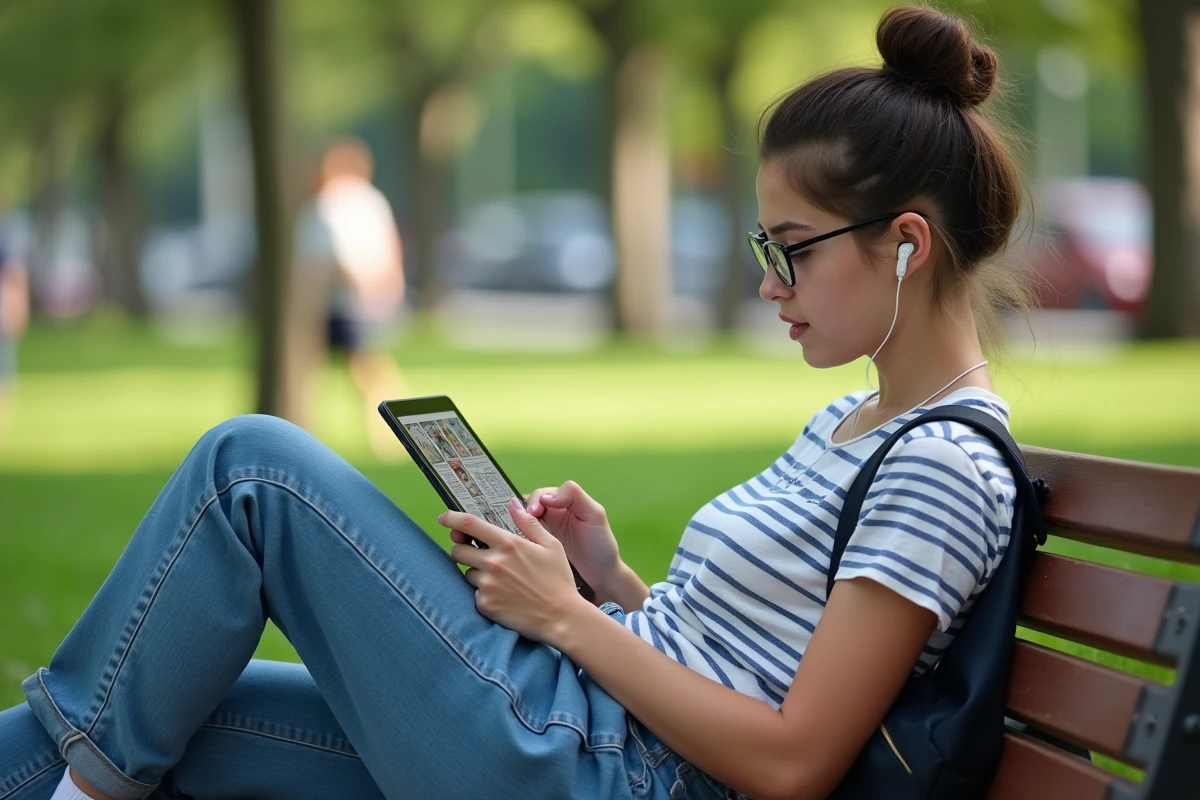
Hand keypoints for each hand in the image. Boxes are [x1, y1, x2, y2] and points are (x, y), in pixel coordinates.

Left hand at [438, 498, 589, 643]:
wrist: (561, 617)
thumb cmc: (558, 580)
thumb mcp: (551, 545)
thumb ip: (528, 522)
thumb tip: (512, 504)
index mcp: (508, 544)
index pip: (469, 524)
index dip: (451, 518)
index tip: (444, 518)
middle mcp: (493, 563)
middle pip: (458, 551)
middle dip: (464, 551)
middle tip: (480, 556)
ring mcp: (487, 585)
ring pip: (467, 573)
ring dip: (477, 573)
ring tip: (502, 581)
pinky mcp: (484, 605)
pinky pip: (474, 593)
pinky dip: (484, 593)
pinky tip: (503, 596)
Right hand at [525, 481, 621, 598]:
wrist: (600, 573)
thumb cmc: (601, 544)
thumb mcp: (594, 514)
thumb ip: (575, 497)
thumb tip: (547, 497)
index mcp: (567, 500)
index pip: (545, 492)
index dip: (538, 500)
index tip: (535, 512)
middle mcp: (555, 510)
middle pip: (533, 503)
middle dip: (527, 509)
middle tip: (526, 522)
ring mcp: (548, 525)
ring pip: (527, 516)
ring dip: (522, 519)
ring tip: (523, 531)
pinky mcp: (542, 541)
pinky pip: (527, 531)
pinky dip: (521, 531)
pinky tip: (522, 539)